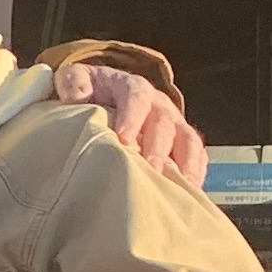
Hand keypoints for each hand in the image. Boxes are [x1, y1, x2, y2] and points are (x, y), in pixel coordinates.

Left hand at [56, 59, 207, 188]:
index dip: (132, 116)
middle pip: (164, 122)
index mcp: (132, 87)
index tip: (124, 139)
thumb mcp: (75, 78)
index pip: (136, 97)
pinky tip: (189, 193)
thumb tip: (77, 97)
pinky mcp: (181, 142)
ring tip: (179, 184)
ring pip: (187, 139)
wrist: (105, 94)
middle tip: (152, 168)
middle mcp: (158, 104)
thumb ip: (74, 82)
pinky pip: (196, 156)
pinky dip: (195, 173)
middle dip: (159, 146)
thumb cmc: (89, 91)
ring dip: (185, 162)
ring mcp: (173, 124)